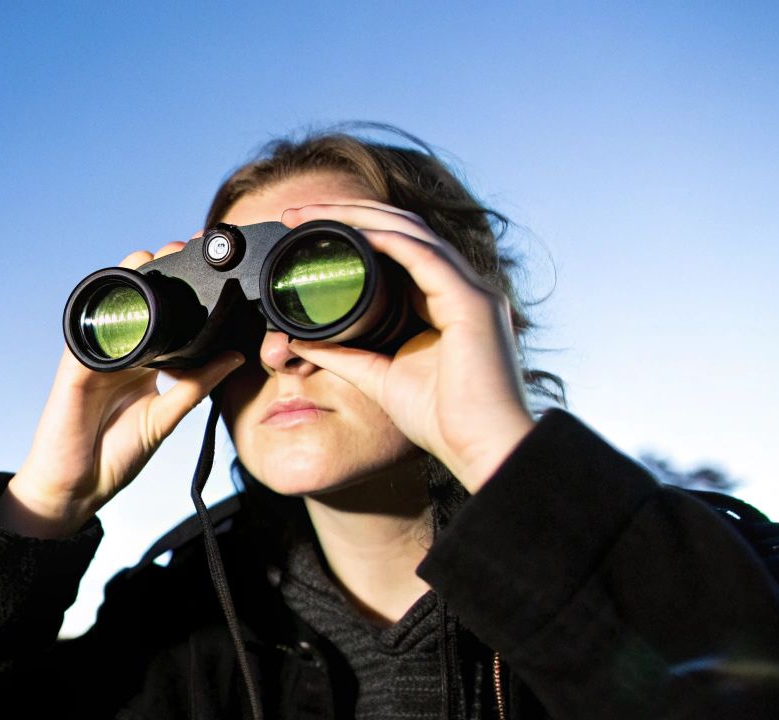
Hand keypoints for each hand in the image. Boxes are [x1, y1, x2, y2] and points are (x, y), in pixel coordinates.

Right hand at [0, 236, 245, 537]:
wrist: (76, 488)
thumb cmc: (114, 456)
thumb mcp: (165, 417)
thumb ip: (196, 385)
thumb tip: (233, 356)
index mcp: (142, 365)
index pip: (165, 318)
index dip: (184, 293)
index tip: (212, 270)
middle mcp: (119, 355)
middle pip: (139, 304)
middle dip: (160, 272)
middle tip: (187, 248)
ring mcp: (95, 358)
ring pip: (112, 308)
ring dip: (130, 279)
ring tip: (153, 256)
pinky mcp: (74, 368)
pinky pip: (86, 332)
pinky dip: (101, 312)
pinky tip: (120, 292)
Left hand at [274, 201, 535, 492]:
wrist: (481, 448)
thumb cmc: (442, 420)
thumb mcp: (379, 377)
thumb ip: (345, 354)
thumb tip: (301, 338)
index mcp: (442, 302)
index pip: (395, 249)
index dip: (351, 233)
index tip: (303, 232)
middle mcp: (461, 289)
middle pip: (401, 231)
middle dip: (347, 215)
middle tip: (298, 213)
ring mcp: (472, 292)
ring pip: (411, 233)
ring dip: (359, 219)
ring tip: (313, 214)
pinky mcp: (474, 303)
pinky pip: (426, 257)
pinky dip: (389, 240)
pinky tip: (356, 232)